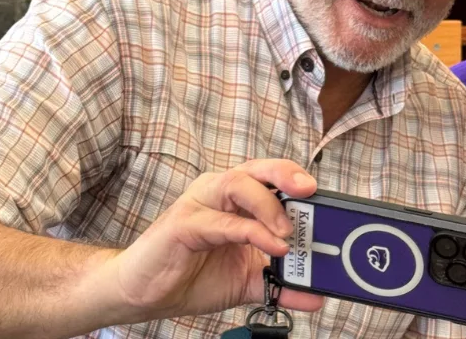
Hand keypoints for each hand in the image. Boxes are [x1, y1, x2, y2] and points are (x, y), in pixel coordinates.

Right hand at [104, 159, 324, 321]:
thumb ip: (280, 285)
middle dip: (287, 173)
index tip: (322, 195)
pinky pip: (223, 221)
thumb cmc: (192, 274)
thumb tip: (317, 297)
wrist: (143, 294)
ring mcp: (199, 203)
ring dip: (269, 204)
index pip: (271, 176)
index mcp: (235, 198)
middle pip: (258, 168)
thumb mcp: (246, 280)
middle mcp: (218, 191)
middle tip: (310, 191)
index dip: (297, 179)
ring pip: (239, 183)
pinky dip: (251, 231)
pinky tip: (272, 245)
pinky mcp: (183, 224)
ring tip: (287, 231)